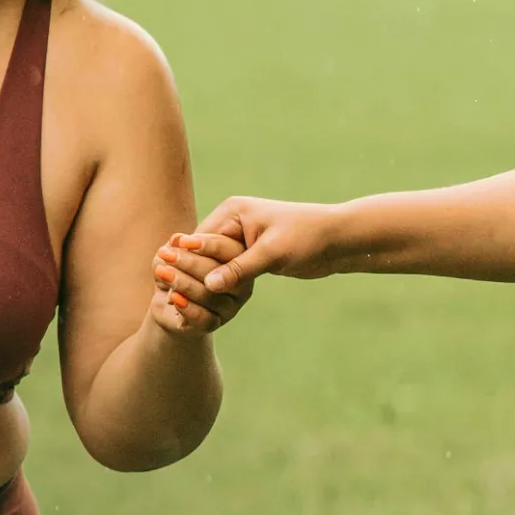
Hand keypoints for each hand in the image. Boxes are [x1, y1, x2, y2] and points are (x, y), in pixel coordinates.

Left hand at [149, 232, 248, 335]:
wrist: (169, 300)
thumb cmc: (177, 267)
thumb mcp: (176, 251)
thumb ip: (178, 245)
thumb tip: (176, 239)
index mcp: (238, 259)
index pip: (230, 250)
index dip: (206, 244)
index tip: (181, 240)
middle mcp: (240, 283)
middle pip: (220, 272)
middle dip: (190, 262)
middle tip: (166, 255)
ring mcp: (230, 306)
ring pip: (210, 295)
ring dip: (183, 283)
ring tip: (162, 272)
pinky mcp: (215, 323)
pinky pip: (204, 318)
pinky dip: (187, 307)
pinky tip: (172, 297)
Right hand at [192, 196, 342, 291]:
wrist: (336, 240)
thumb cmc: (307, 237)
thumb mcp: (271, 253)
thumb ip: (239, 269)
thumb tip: (208, 285)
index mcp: (232, 211)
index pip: (199, 240)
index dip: (189, 263)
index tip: (178, 286)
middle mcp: (232, 221)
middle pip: (202, 252)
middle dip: (198, 273)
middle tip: (183, 299)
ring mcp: (240, 237)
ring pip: (214, 263)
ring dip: (211, 280)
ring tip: (197, 303)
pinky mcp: (250, 253)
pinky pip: (229, 269)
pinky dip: (225, 282)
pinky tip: (217, 300)